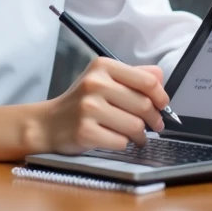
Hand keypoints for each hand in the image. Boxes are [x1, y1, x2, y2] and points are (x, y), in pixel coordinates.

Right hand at [38, 57, 169, 154]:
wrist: (49, 123)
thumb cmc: (82, 102)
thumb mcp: (104, 80)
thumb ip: (133, 76)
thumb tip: (161, 77)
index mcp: (103, 66)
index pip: (147, 80)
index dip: (161, 96)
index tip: (163, 105)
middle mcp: (95, 84)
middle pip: (144, 105)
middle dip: (154, 119)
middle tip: (155, 125)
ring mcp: (88, 108)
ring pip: (135, 126)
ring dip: (140, 135)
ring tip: (136, 136)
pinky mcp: (85, 131)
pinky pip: (120, 142)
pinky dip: (123, 144)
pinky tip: (116, 140)